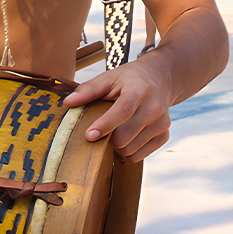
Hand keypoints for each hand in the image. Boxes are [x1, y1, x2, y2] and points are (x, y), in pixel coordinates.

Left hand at [61, 54, 175, 161]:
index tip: (89, 135)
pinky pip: (140, 155)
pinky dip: (128, 151)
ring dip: (117, 146)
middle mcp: (154, 107)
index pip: (123, 111)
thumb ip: (88, 90)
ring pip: (131, 149)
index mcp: (139, 90)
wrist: (160, 78)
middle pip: (126, 135)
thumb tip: (68, 102)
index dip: (105, 125)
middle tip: (100, 131)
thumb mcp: (109, 78)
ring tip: (114, 132)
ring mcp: (162, 123)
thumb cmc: (130, 79)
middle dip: (108, 138)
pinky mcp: (164, 134)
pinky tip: (126, 137)